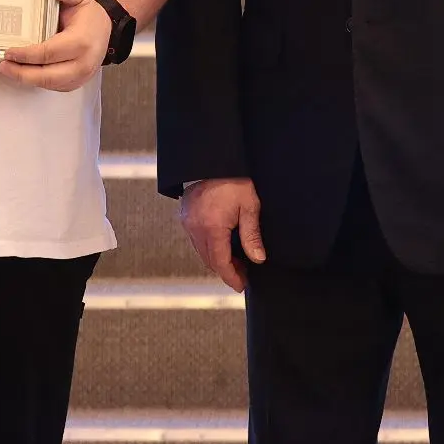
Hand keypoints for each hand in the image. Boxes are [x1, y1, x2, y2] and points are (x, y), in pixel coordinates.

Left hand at [0, 0, 108, 91]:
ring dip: (26, 79)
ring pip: (48, 84)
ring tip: (8, 70)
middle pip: (47, 75)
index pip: (48, 53)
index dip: (27, 55)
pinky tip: (22, 73)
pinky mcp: (74, 84)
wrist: (104, 31)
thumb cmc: (89, 16)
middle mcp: (82, 64)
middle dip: (22, 73)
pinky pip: (52, 87)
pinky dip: (36, 81)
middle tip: (3, 66)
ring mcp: (79, 77)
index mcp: (81, 42)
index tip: (9, 52)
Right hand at [179, 177, 265, 291]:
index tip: (241, 285)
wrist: (214, 158)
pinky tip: (222, 244)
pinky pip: (196, 239)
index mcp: (211, 227)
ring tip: (236, 260)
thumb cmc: (234, 179)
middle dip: (226, 270)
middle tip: (243, 274)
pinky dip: (209, 246)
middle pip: (209, 260)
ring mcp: (187, 221)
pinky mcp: (185, 214)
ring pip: (201, 251)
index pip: (220, 262)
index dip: (231, 277)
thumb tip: (257, 259)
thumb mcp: (249, 206)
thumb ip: (252, 235)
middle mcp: (195, 227)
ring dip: (217, 259)